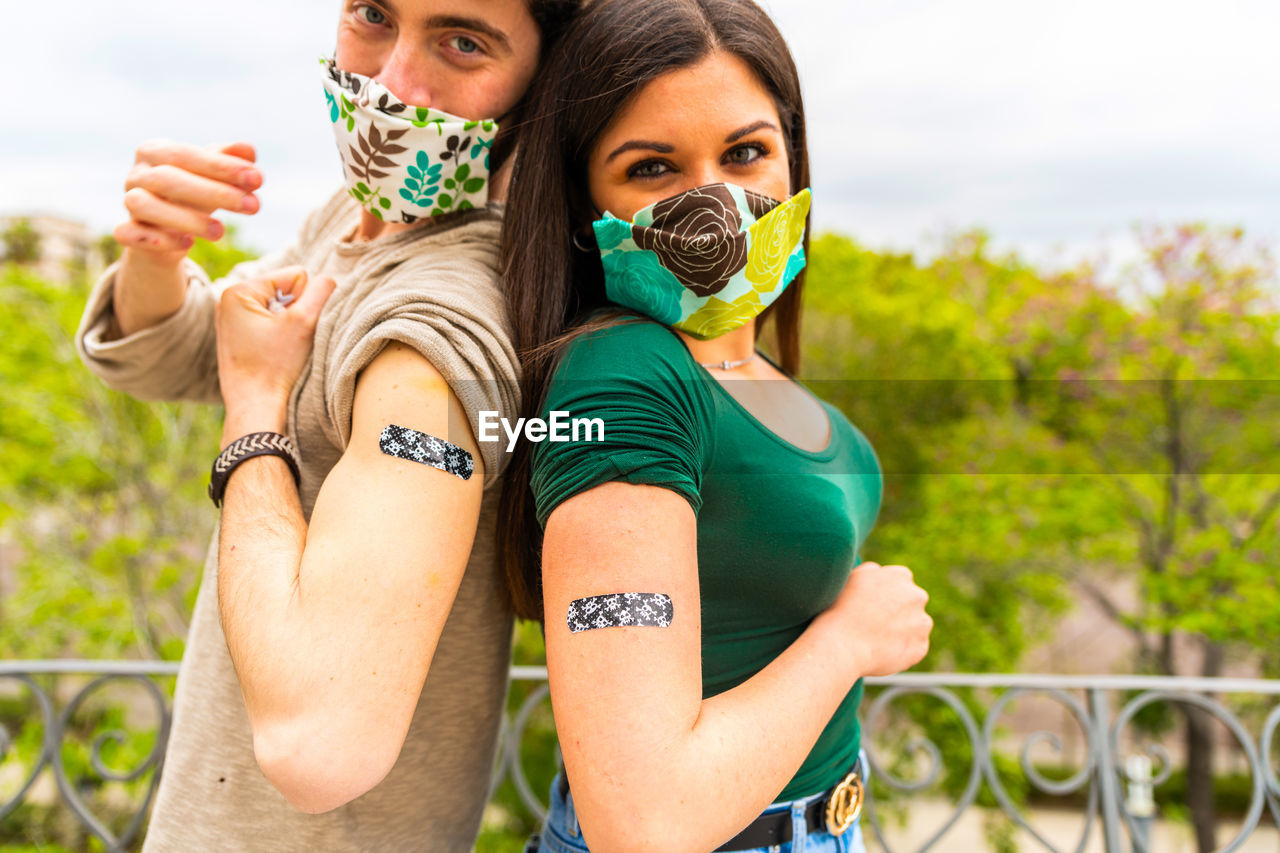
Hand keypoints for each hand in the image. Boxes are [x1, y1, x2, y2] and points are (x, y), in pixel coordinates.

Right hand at [116, 140, 261, 262]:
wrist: (167, 231)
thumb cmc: (193, 194)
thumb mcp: (212, 177)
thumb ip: (228, 162)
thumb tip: (250, 150)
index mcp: (155, 151)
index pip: (186, 154)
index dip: (221, 166)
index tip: (257, 178)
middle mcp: (136, 175)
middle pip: (167, 179)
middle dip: (214, 192)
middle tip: (254, 206)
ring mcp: (127, 203)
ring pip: (144, 205)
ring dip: (186, 219)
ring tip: (222, 232)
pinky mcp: (127, 232)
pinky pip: (130, 234)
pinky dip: (157, 239)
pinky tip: (188, 244)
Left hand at [215, 267, 335, 425]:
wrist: (255, 408)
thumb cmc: (275, 367)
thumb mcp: (303, 323)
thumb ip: (321, 291)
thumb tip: (329, 279)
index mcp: (238, 291)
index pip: (294, 276)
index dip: (305, 302)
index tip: (294, 329)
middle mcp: (229, 302)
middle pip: (284, 292)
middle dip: (295, 313)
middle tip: (289, 341)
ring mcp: (231, 320)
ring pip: (279, 310)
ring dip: (290, 326)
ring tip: (282, 350)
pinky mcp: (237, 338)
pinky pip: (269, 325)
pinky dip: (279, 337)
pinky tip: (275, 356)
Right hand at [822, 562, 932, 679]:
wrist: (843, 645)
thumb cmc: (842, 609)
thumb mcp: (852, 578)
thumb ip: (871, 571)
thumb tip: (879, 571)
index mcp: (901, 575)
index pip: (900, 583)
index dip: (886, 595)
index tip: (873, 606)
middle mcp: (917, 595)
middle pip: (911, 603)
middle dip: (899, 611)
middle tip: (875, 623)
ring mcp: (922, 622)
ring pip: (915, 626)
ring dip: (903, 630)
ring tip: (876, 639)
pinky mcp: (921, 646)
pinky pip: (914, 647)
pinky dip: (903, 650)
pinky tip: (882, 651)